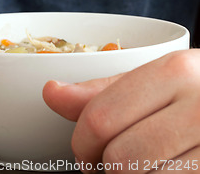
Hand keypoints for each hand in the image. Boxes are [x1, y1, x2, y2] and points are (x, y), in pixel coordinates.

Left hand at [43, 50, 199, 172]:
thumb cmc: (194, 91)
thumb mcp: (153, 80)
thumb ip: (102, 91)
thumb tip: (51, 92)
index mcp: (175, 71)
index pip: (102, 117)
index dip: (81, 144)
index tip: (83, 152)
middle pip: (121, 158)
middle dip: (103, 168)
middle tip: (107, 165)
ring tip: (136, 166)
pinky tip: (161, 171)